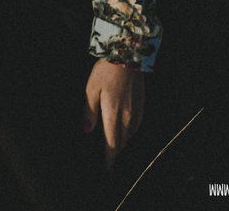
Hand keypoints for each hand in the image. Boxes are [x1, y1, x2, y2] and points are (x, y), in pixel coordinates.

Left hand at [83, 58, 144, 172]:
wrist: (128, 56)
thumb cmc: (106, 72)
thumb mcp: (91, 90)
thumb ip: (89, 112)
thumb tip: (86, 132)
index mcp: (113, 115)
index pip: (112, 143)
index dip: (110, 159)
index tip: (108, 171)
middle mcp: (128, 117)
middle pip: (122, 142)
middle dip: (115, 153)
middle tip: (109, 163)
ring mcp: (136, 112)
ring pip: (130, 135)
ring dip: (122, 143)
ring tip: (114, 150)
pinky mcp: (141, 106)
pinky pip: (135, 126)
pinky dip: (129, 133)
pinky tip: (124, 132)